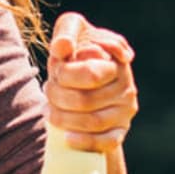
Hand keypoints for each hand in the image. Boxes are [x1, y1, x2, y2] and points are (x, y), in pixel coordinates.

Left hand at [45, 12, 137, 152]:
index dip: (64, 74)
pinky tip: (66, 137)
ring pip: (93, 122)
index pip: (91, 75)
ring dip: (63, 119)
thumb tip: (62, 47)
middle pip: (85, 101)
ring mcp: (126, 109)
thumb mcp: (72, 31)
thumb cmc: (76, 50)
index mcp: (118, 59)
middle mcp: (127, 85)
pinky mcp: (121, 130)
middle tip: (47, 90)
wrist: (86, 78)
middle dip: (57, 97)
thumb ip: (66, 32)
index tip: (56, 69)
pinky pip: (107, 142)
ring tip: (49, 111)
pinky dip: (84, 141)